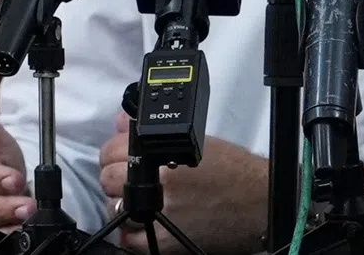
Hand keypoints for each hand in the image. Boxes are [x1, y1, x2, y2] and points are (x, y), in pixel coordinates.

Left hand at [99, 114, 266, 254]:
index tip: (123, 151)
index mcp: (166, 155)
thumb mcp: (198, 139)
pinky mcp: (163, 242)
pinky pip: (127, 238)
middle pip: (108, 178)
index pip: (113, 150)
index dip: (117, 149)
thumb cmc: (233, 170)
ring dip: (123, 199)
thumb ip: (157, 131)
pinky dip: (130, 228)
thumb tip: (125, 120)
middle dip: (117, 172)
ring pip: (113, 207)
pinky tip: (144, 216)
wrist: (256, 202)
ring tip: (144, 194)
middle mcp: (160, 185)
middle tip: (133, 172)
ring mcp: (159, 216)